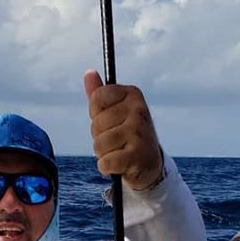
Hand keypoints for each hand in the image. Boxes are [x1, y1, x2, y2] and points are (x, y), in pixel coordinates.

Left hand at [84, 69, 162, 190]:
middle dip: (99, 138)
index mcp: (133, 94)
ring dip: (103, 154)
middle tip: (116, 142)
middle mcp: (138, 110)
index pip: (97, 98)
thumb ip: (101, 94)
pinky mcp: (136, 156)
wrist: (150, 165)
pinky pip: (105, 162)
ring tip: (118, 153)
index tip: (110, 122)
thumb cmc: (128, 136)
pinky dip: (106, 168)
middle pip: (96, 124)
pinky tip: (119, 165)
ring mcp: (138, 133)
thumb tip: (89, 73)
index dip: (96, 115)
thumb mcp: (117, 112)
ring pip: (98, 145)